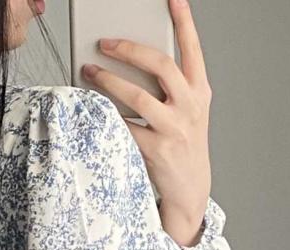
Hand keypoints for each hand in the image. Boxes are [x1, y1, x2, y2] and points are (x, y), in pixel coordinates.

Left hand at [81, 0, 212, 247]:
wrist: (190, 188)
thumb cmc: (182, 142)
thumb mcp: (187, 110)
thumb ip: (170, 86)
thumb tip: (130, 59)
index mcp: (199, 91)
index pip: (192, 49)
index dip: (184, 21)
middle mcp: (190, 107)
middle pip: (161, 65)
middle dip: (130, 50)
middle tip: (105, 42)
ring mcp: (174, 129)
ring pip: (138, 96)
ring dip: (109, 81)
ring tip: (89, 71)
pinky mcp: (157, 151)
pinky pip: (126, 126)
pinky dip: (108, 115)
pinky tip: (94, 106)